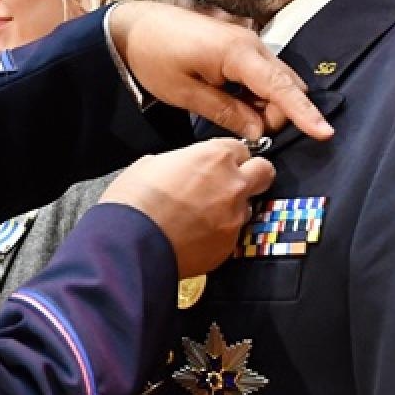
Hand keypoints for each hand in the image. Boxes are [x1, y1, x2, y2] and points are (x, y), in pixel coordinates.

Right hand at [102, 138, 274, 276]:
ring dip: (234, 207)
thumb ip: (183, 161)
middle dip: (252, 174)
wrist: (130, 244)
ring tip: (204, 215)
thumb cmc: (134, 200)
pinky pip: (233, 234)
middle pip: (264, 172)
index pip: (241, 148)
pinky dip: (220, 233)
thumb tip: (187, 167)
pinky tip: (196, 235)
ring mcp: (235, 218)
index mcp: (215, 157)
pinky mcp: (229, 246)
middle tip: (231, 182)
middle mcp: (233, 185)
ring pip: (249, 206)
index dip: (229, 156)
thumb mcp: (153, 163)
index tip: (219, 163)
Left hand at [106, 2, 332, 142]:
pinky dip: (257, 96)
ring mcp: (248, 44)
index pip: (281, 88)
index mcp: (238, 53)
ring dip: (266, 106)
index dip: (304, 113)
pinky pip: (262, 77)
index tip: (325, 133)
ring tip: (231, 115)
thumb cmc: (155, 58)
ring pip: (276, 83)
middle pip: (285, 87)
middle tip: (243, 132)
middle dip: (277, 115)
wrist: (135, 27)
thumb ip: (226, 112)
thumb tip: (259, 132)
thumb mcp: (186, 92)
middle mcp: (252, 44)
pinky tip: (234, 105)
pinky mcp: (240, 48)